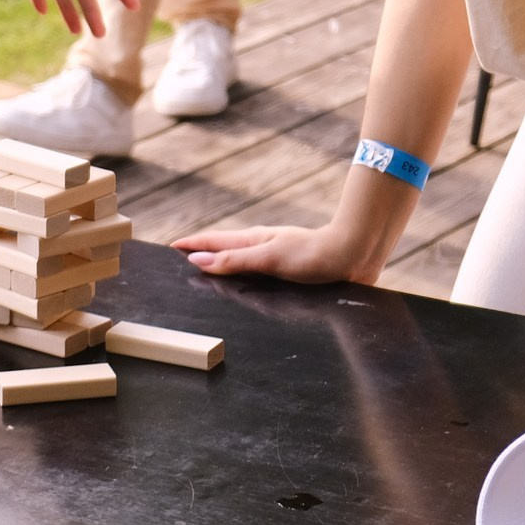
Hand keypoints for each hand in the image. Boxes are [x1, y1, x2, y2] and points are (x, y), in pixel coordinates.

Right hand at [171, 222, 376, 283]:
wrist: (352, 256)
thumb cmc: (313, 255)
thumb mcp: (268, 257)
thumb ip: (234, 260)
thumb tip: (198, 261)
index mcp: (253, 240)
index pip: (214, 241)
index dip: (192, 245)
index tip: (171, 247)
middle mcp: (262, 248)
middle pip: (224, 249)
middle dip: (202, 254)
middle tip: (182, 260)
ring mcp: (276, 259)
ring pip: (241, 260)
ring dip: (222, 264)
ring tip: (206, 272)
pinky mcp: (289, 271)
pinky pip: (256, 273)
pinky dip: (242, 275)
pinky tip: (246, 284)